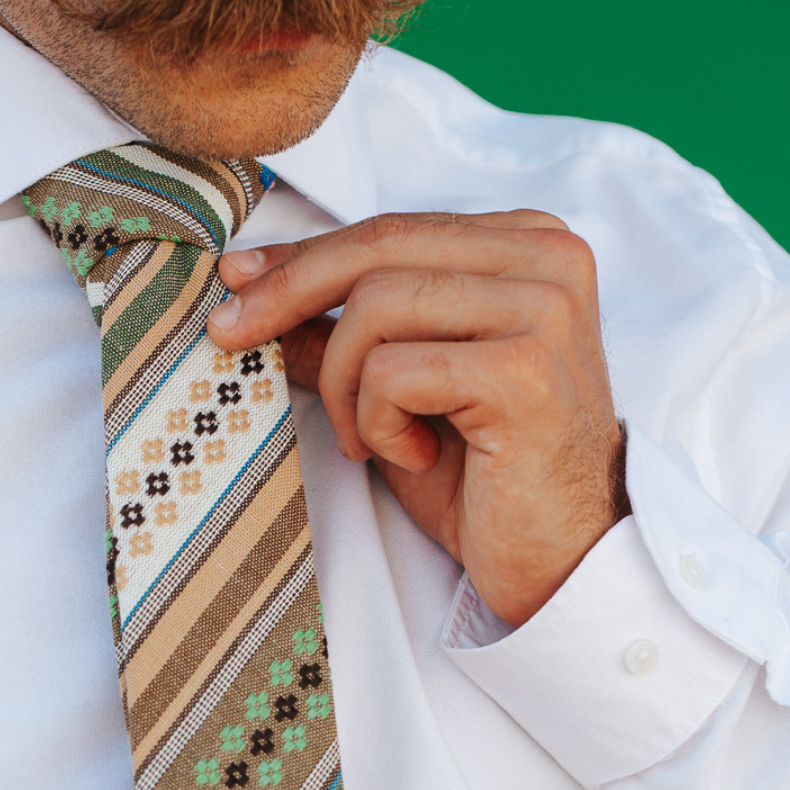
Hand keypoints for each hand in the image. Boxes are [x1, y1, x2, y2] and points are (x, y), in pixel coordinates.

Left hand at [212, 211, 628, 627]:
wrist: (560, 561)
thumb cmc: (485, 480)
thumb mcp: (396, 395)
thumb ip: (342, 336)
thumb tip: (252, 295)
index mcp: (526, 246)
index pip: (392, 229)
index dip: (303, 256)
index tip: (235, 279)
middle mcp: (548, 259)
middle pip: (379, 246)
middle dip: (288, 293)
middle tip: (229, 337)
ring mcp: (544, 309)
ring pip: (376, 305)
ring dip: (345, 385)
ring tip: (370, 439)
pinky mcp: (525, 369)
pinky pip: (393, 371)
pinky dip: (378, 422)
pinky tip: (414, 454)